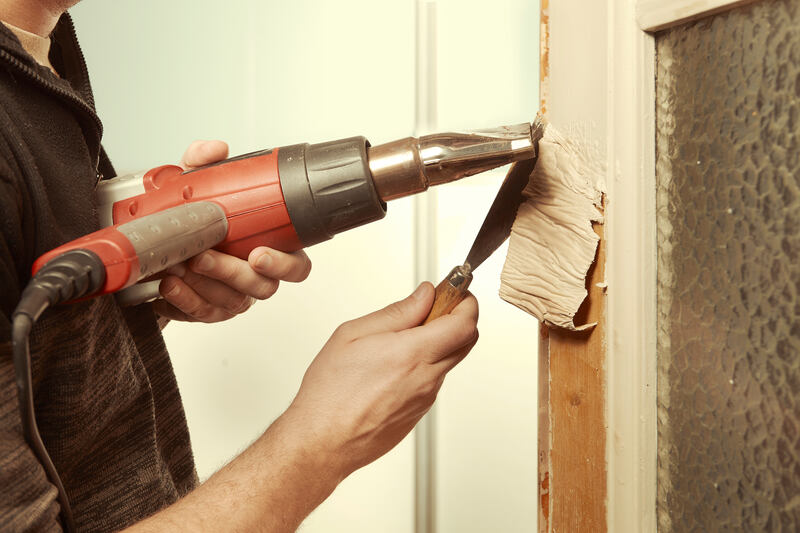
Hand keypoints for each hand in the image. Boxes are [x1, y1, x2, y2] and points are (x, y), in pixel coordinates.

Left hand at [153, 140, 311, 322]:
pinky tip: (170, 285)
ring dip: (203, 285)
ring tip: (180, 266)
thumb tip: (215, 150)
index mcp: (269, 248)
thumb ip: (204, 163)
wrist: (157, 245)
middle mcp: (255, 277)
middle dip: (231, 273)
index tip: (258, 254)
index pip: (296, 265)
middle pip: (262, 287)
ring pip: (231, 301)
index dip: (284, 264)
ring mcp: (233, 297)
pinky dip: (185, 300)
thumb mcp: (194, 185)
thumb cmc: (190, 218)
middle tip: (204, 257)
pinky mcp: (208, 312)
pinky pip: (202, 314)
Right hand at [282, 282, 478, 477]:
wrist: (323, 441)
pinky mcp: (419, 412)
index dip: (466, 303)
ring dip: (438, 343)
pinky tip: (394, 366)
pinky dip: (424, 365)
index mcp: (412, 354)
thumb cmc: (330, 392)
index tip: (456, 293)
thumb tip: (424, 295)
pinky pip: (432, 381)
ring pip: (448, 360)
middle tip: (435, 308)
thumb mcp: (354, 335)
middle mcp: (426, 378)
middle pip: (467, 341)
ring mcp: (426, 398)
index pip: (465, 324)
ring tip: (402, 339)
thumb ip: (397, 312)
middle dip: (458, 318)